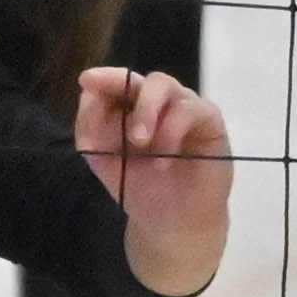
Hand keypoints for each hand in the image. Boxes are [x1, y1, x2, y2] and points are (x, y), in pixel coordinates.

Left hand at [80, 68, 233, 296]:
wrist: (169, 219)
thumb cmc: (136, 184)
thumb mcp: (101, 156)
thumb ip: (90, 125)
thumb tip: (88, 94)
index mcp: (130, 105)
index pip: (118, 82)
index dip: (105, 77)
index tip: (87, 80)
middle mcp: (158, 101)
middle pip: (145, 80)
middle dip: (131, 97)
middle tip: (126, 133)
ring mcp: (184, 106)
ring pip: (166, 87)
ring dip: (149, 113)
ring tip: (140, 145)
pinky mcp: (209, 119)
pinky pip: (191, 109)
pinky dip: (172, 131)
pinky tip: (163, 160)